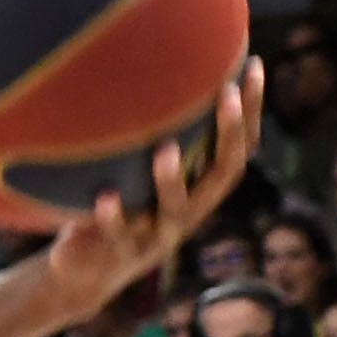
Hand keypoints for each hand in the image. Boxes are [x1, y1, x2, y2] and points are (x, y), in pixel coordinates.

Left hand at [39, 65, 265, 321]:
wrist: (84, 272)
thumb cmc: (116, 205)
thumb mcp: (136, 168)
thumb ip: (151, 132)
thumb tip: (151, 63)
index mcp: (199, 189)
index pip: (238, 147)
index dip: (251, 111)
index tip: (252, 65)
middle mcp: (188, 212)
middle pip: (221, 175)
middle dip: (227, 133)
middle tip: (226, 95)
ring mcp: (155, 237)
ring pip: (175, 211)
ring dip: (171, 181)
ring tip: (164, 150)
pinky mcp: (119, 256)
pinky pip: (119, 237)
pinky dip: (114, 218)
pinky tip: (104, 197)